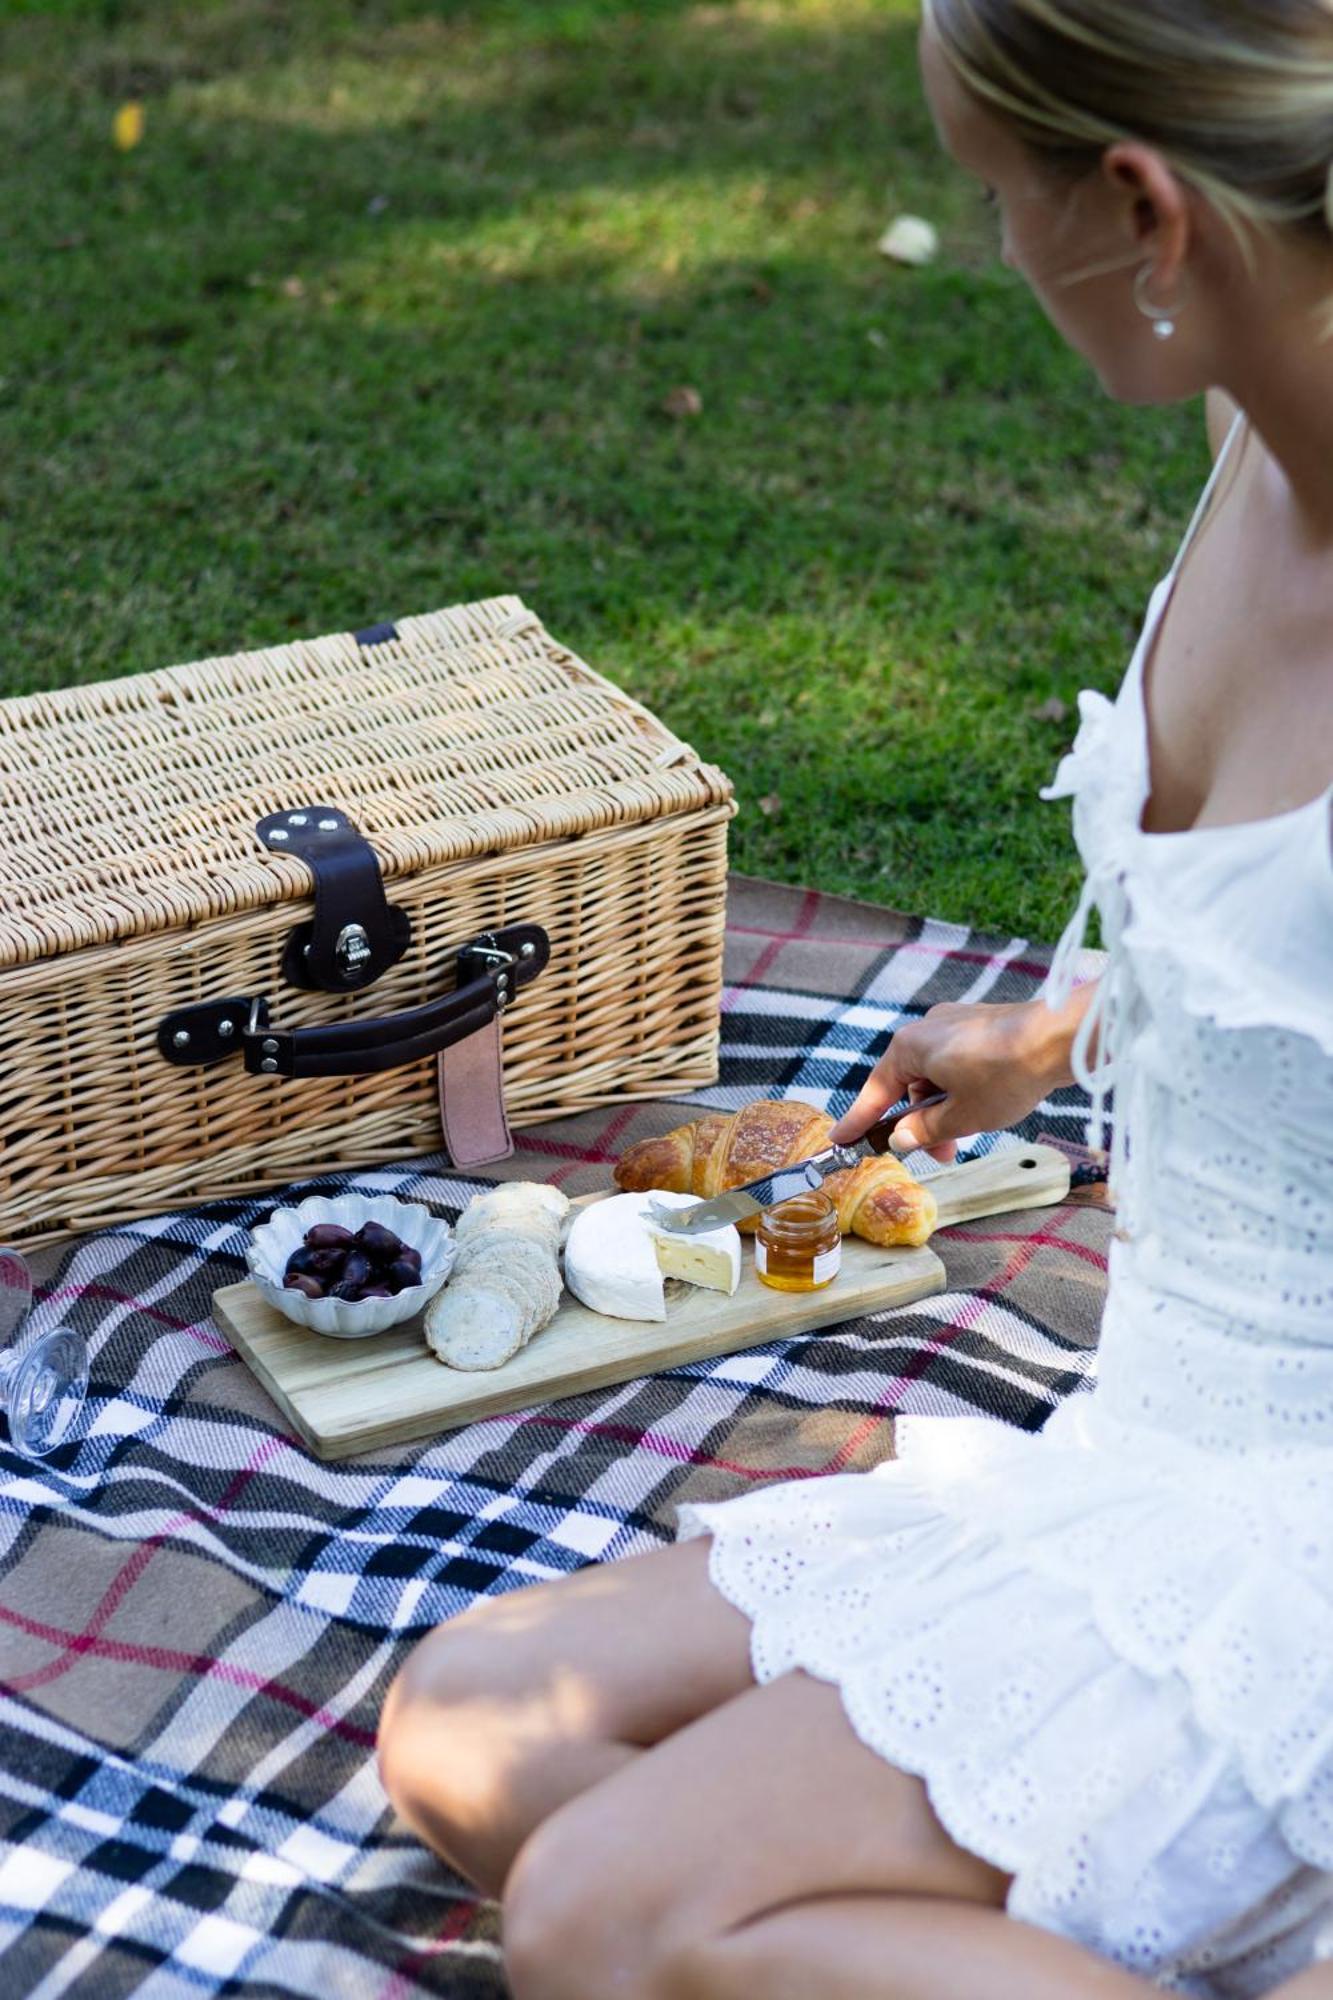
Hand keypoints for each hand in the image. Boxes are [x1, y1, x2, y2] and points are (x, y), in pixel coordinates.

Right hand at [828, 992, 1091, 1162]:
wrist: (1058, 1038)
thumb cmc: (1005, 1075)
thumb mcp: (961, 1116)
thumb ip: (924, 1130)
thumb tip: (900, 1137)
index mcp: (910, 1047)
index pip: (875, 1092)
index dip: (859, 1121)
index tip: (841, 1141)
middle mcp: (926, 1028)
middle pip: (910, 1085)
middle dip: (922, 1122)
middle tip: (942, 1153)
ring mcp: (955, 1022)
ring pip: (937, 1075)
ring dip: (946, 1106)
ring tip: (970, 1131)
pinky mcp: (981, 1024)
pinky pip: (958, 1062)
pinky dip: (962, 1088)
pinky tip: (984, 1105)